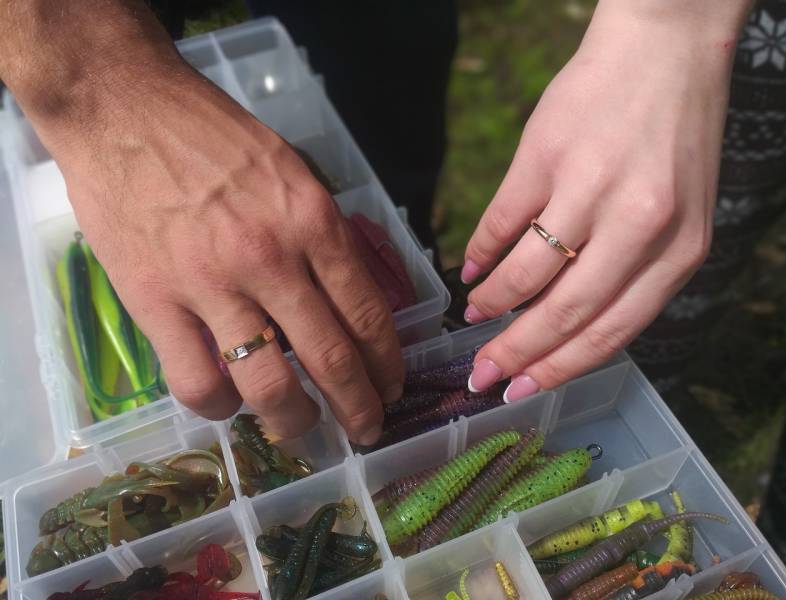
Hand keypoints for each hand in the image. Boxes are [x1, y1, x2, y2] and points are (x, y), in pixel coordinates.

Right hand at [0, 4, 403, 444]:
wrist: (124, 108)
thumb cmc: (213, 136)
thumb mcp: (291, 171)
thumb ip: (322, 235)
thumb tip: (349, 297)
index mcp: (312, 221)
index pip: (367, 312)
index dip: (387, 362)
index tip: (392, 387)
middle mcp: (271, 259)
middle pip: (331, 358)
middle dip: (359, 407)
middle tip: (368, 429)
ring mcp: (211, 285)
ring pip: (269, 384)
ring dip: (294, 420)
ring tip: (301, 428)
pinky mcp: (155, 302)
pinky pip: (198, 382)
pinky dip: (221, 406)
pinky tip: (229, 402)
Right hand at [460, 0, 748, 399]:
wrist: (666, 47)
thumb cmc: (672, 139)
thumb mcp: (678, 216)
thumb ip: (632, 272)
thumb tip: (562, 324)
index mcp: (679, 250)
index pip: (610, 331)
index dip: (558, 369)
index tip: (520, 390)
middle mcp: (639, 224)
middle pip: (565, 312)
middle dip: (517, 351)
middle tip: (482, 371)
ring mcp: (589, 186)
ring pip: (527, 273)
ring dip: (493, 302)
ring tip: (476, 314)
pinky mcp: (545, 154)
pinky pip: (502, 222)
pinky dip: (480, 252)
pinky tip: (471, 269)